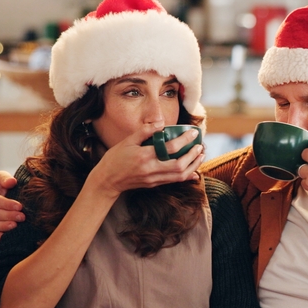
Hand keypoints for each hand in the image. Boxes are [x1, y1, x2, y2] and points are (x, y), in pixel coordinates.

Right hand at [0, 171, 23, 241]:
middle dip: (9, 216)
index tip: (20, 206)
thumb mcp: (1, 178)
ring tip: (16, 225)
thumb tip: (11, 181)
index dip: (7, 204)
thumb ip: (5, 178)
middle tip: (22, 217)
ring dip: (5, 226)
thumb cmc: (0, 187)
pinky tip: (8, 236)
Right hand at [88, 125, 203, 197]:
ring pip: (179, 176)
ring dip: (193, 165)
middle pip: (179, 165)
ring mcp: (154, 179)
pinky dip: (186, 176)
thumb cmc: (115, 159)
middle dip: (193, 156)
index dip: (185, 140)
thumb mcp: (127, 141)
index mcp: (144, 156)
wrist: (107, 181)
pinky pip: (174, 181)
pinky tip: (194, 170)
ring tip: (200, 155)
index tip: (193, 132)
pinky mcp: (154, 185)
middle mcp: (151, 170)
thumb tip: (161, 122)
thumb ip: (145, 131)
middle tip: (200, 146)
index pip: (170, 148)